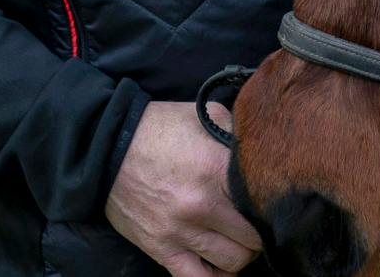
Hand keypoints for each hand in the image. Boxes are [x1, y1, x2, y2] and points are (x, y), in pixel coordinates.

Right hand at [106, 101, 262, 275]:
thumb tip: (267, 150)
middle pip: (254, 237)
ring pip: (234, 262)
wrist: (107, 148)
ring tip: (240, 239)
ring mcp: (180, 231)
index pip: (264, 201)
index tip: (272, 200)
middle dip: (261, 231)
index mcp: (215, 168)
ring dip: (243, 253)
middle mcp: (201, 204)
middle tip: (258, 222)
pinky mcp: (161, 249)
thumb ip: (240, 135)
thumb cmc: (161, 129)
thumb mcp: (206, 116)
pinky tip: (221, 264)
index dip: (273, 202)